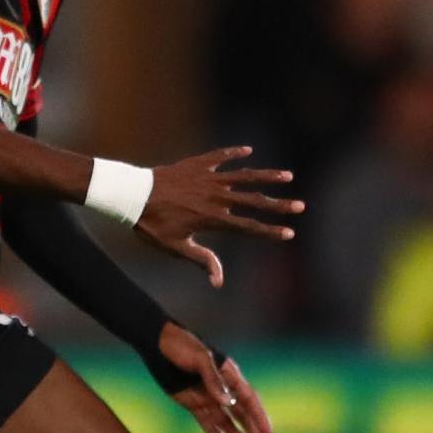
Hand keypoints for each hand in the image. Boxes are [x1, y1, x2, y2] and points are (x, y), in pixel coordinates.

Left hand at [135, 146, 301, 286]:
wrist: (131, 195)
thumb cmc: (151, 225)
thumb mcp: (175, 247)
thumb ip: (201, 260)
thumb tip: (219, 282)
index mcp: (213, 218)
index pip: (248, 227)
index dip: (270, 231)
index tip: (289, 233)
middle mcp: (215, 197)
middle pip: (253, 201)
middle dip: (279, 205)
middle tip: (301, 206)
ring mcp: (207, 178)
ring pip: (243, 176)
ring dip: (266, 175)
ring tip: (287, 176)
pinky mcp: (196, 164)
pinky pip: (219, 156)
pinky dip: (233, 152)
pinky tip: (247, 150)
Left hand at [160, 323, 273, 432]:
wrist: (157, 344)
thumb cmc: (182, 346)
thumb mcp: (200, 358)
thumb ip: (213, 380)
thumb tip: (227, 402)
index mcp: (230, 375)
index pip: (249, 400)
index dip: (259, 417)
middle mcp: (222, 388)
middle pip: (243, 415)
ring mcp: (207, 397)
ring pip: (228, 421)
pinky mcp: (191, 402)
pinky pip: (206, 421)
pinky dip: (215, 432)